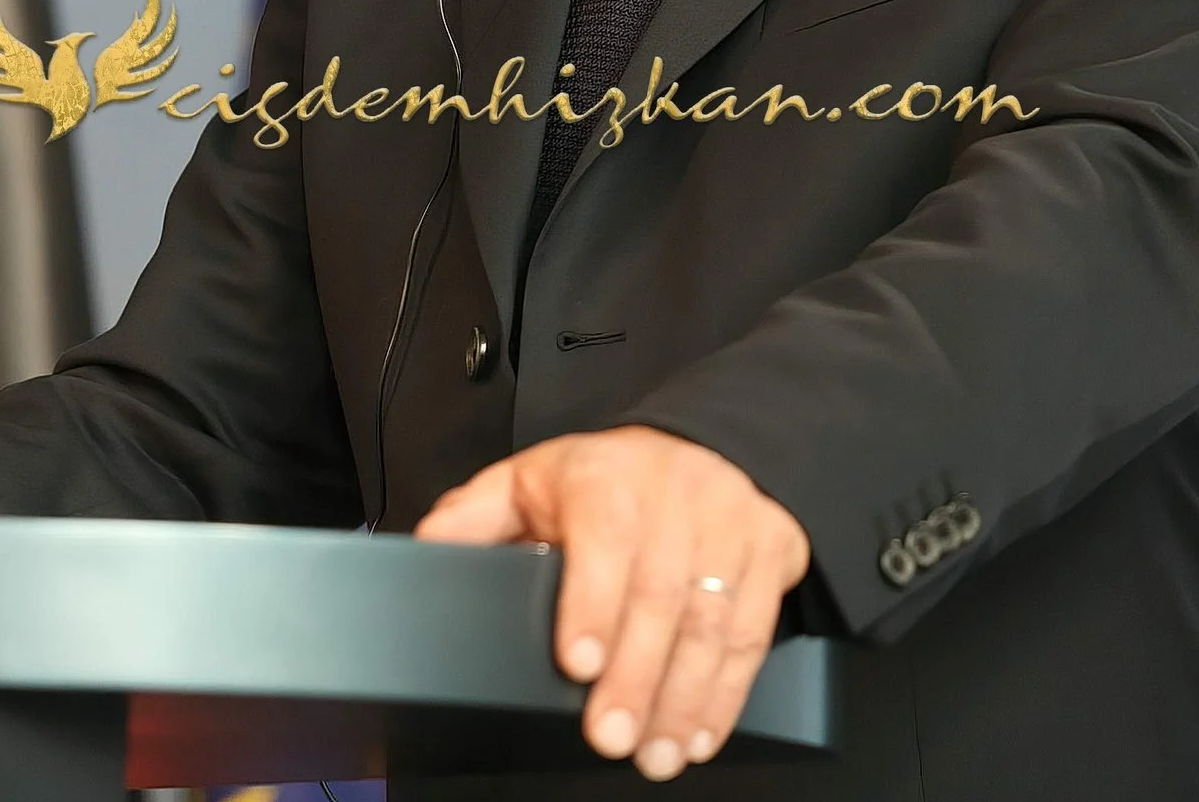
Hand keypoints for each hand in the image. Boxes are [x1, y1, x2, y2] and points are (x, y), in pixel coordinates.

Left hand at [415, 426, 807, 781]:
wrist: (704, 443)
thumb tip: (427, 549)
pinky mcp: (772, 545)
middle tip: (610, 738)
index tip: (576, 663)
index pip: (604, 536)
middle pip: (660, 592)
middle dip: (635, 675)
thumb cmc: (607, 479)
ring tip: (657, 754)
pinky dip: (730, 690)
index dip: (592, 603)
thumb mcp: (534, 478)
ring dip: (685, 697)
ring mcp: (731, 518)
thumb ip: (478, 515)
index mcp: (606, 475)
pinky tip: (702, 732)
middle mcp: (675, 492)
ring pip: (712, 618)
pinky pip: (755, 627)